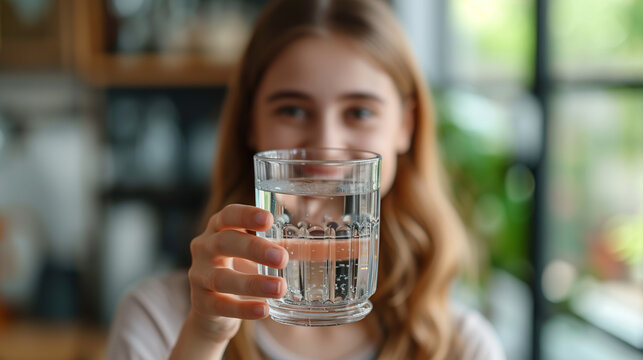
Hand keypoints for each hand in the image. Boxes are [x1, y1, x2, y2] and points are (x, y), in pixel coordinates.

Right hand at [186, 204, 287, 341]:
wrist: (213, 307)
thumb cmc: (241, 268)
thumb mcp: (258, 254)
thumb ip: (289, 248)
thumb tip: (337, 248)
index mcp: (219, 228)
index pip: (228, 215)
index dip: (246, 215)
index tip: (269, 220)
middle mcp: (204, 248)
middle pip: (225, 242)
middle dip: (254, 249)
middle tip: (282, 258)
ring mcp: (198, 275)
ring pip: (221, 277)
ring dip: (252, 283)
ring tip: (280, 288)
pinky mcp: (200, 302)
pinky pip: (220, 305)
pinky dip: (243, 308)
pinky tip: (263, 310)